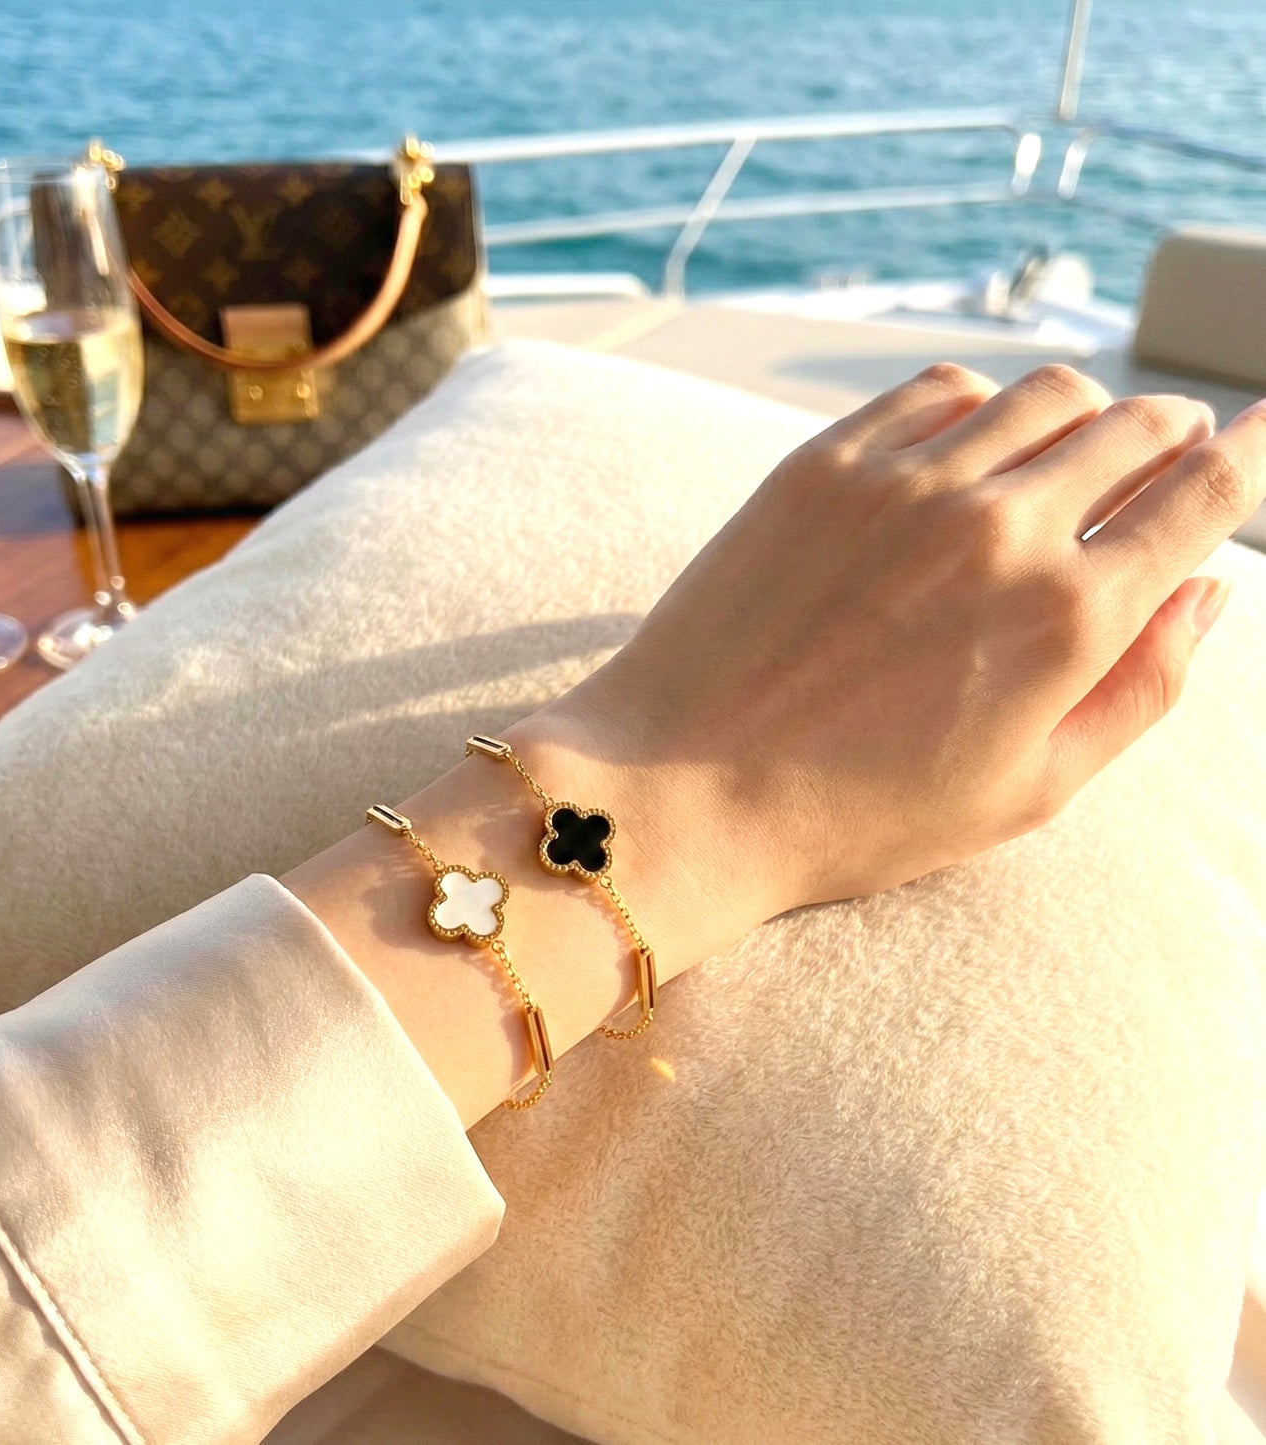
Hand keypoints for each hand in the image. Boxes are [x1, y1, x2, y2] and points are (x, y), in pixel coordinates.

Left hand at [521, 363, 1265, 966]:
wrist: (679, 787)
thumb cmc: (852, 814)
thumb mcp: (1026, 791)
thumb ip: (1139, 688)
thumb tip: (1208, 588)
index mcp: (1068, 618)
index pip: (1207, 492)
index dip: (1255, 453)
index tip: (1263, 433)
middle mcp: (1001, 528)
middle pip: (1137, 423)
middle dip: (1170, 437)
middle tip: (1156, 465)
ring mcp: (906, 482)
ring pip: (1047, 390)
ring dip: (1079, 416)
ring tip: (1058, 462)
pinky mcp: (823, 462)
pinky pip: (940, 388)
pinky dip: (977, 406)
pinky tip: (961, 454)